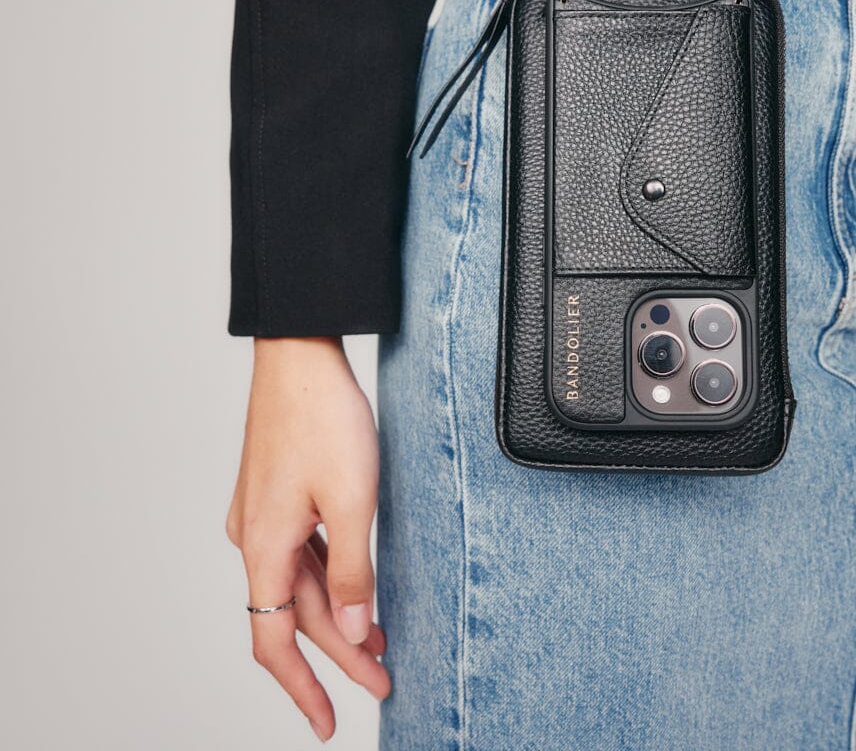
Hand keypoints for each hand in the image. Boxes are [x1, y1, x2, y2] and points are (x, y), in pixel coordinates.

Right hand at [226, 336, 388, 742]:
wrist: (301, 356)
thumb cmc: (324, 419)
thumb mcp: (353, 501)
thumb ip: (352, 573)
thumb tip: (349, 632)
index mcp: (265, 547)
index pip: (274, 642)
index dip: (301, 687)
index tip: (329, 721)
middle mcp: (255, 537)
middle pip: (295, 614)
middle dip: (339, 653)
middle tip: (385, 679)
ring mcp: (265, 514)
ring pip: (301, 582)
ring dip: (337, 615)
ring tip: (380, 641)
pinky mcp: (279, 493)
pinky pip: (304, 551)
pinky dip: (331, 576)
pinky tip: (357, 585)